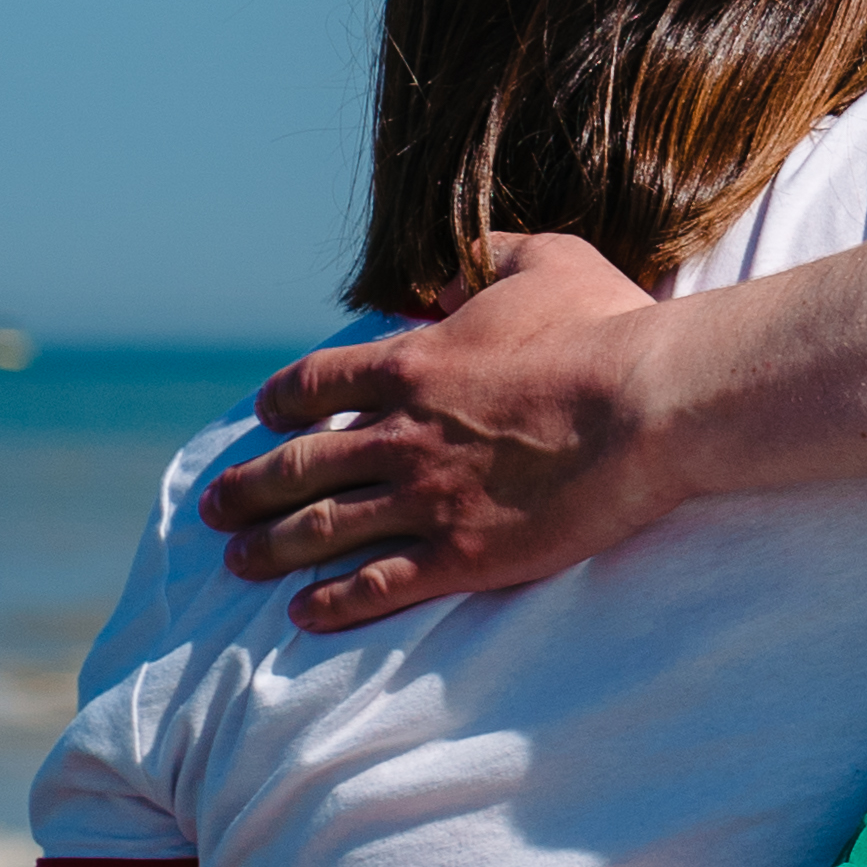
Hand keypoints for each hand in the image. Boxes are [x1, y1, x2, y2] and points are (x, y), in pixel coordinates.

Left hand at [201, 233, 673, 627]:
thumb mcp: (553, 262)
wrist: (650, 404)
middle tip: (215, 509)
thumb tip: (467, 262)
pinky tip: (303, 614)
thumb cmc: (610, 330)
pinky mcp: (463, 553)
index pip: (316, 384)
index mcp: (412, 364)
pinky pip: (378, 584)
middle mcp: (399, 434)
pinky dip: (333, 601)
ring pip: (322, 529)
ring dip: (271, 548)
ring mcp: (426, 498)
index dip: (282, 403)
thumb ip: (501, 252)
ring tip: (238, 564)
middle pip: (299, 465)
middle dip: (249, 489)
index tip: (264, 417)